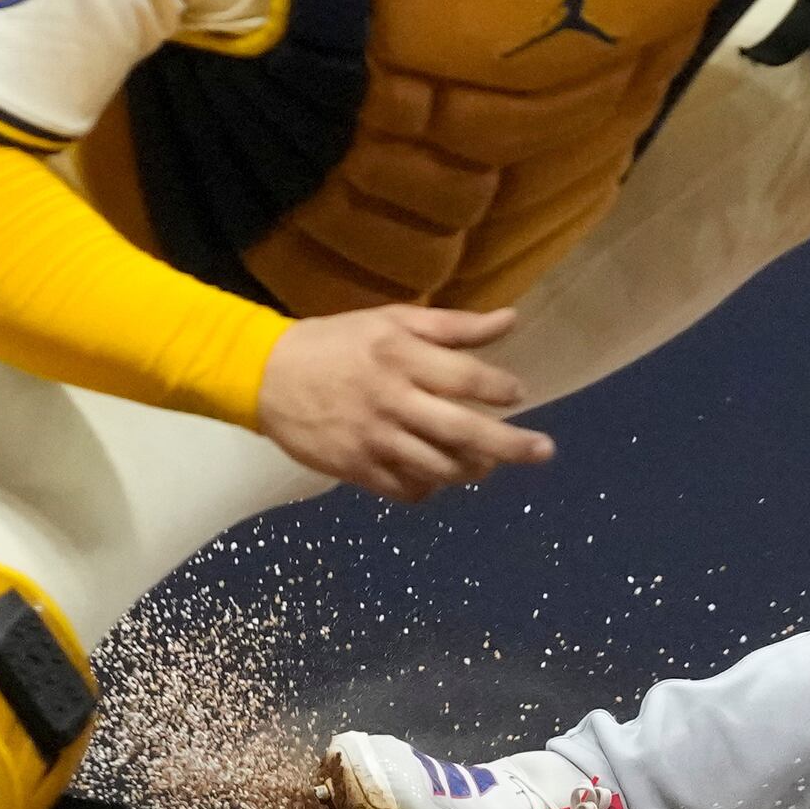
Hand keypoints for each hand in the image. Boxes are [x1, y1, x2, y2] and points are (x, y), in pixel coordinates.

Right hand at [258, 305, 552, 504]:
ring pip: (439, 467)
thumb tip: (511, 319)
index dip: (500, 389)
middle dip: (510, 444)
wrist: (266, 375)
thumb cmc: (339, 342)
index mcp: (403, 358)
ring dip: (472, 469)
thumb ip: (453, 326)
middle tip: (544, 451)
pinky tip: (439, 476)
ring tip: (487, 464)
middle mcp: (393, 401)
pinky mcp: (354, 469)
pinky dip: (429, 487)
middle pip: (464, 431)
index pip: (468, 379)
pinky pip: (405, 489)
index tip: (518, 394)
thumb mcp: (394, 319)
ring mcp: (373, 440)